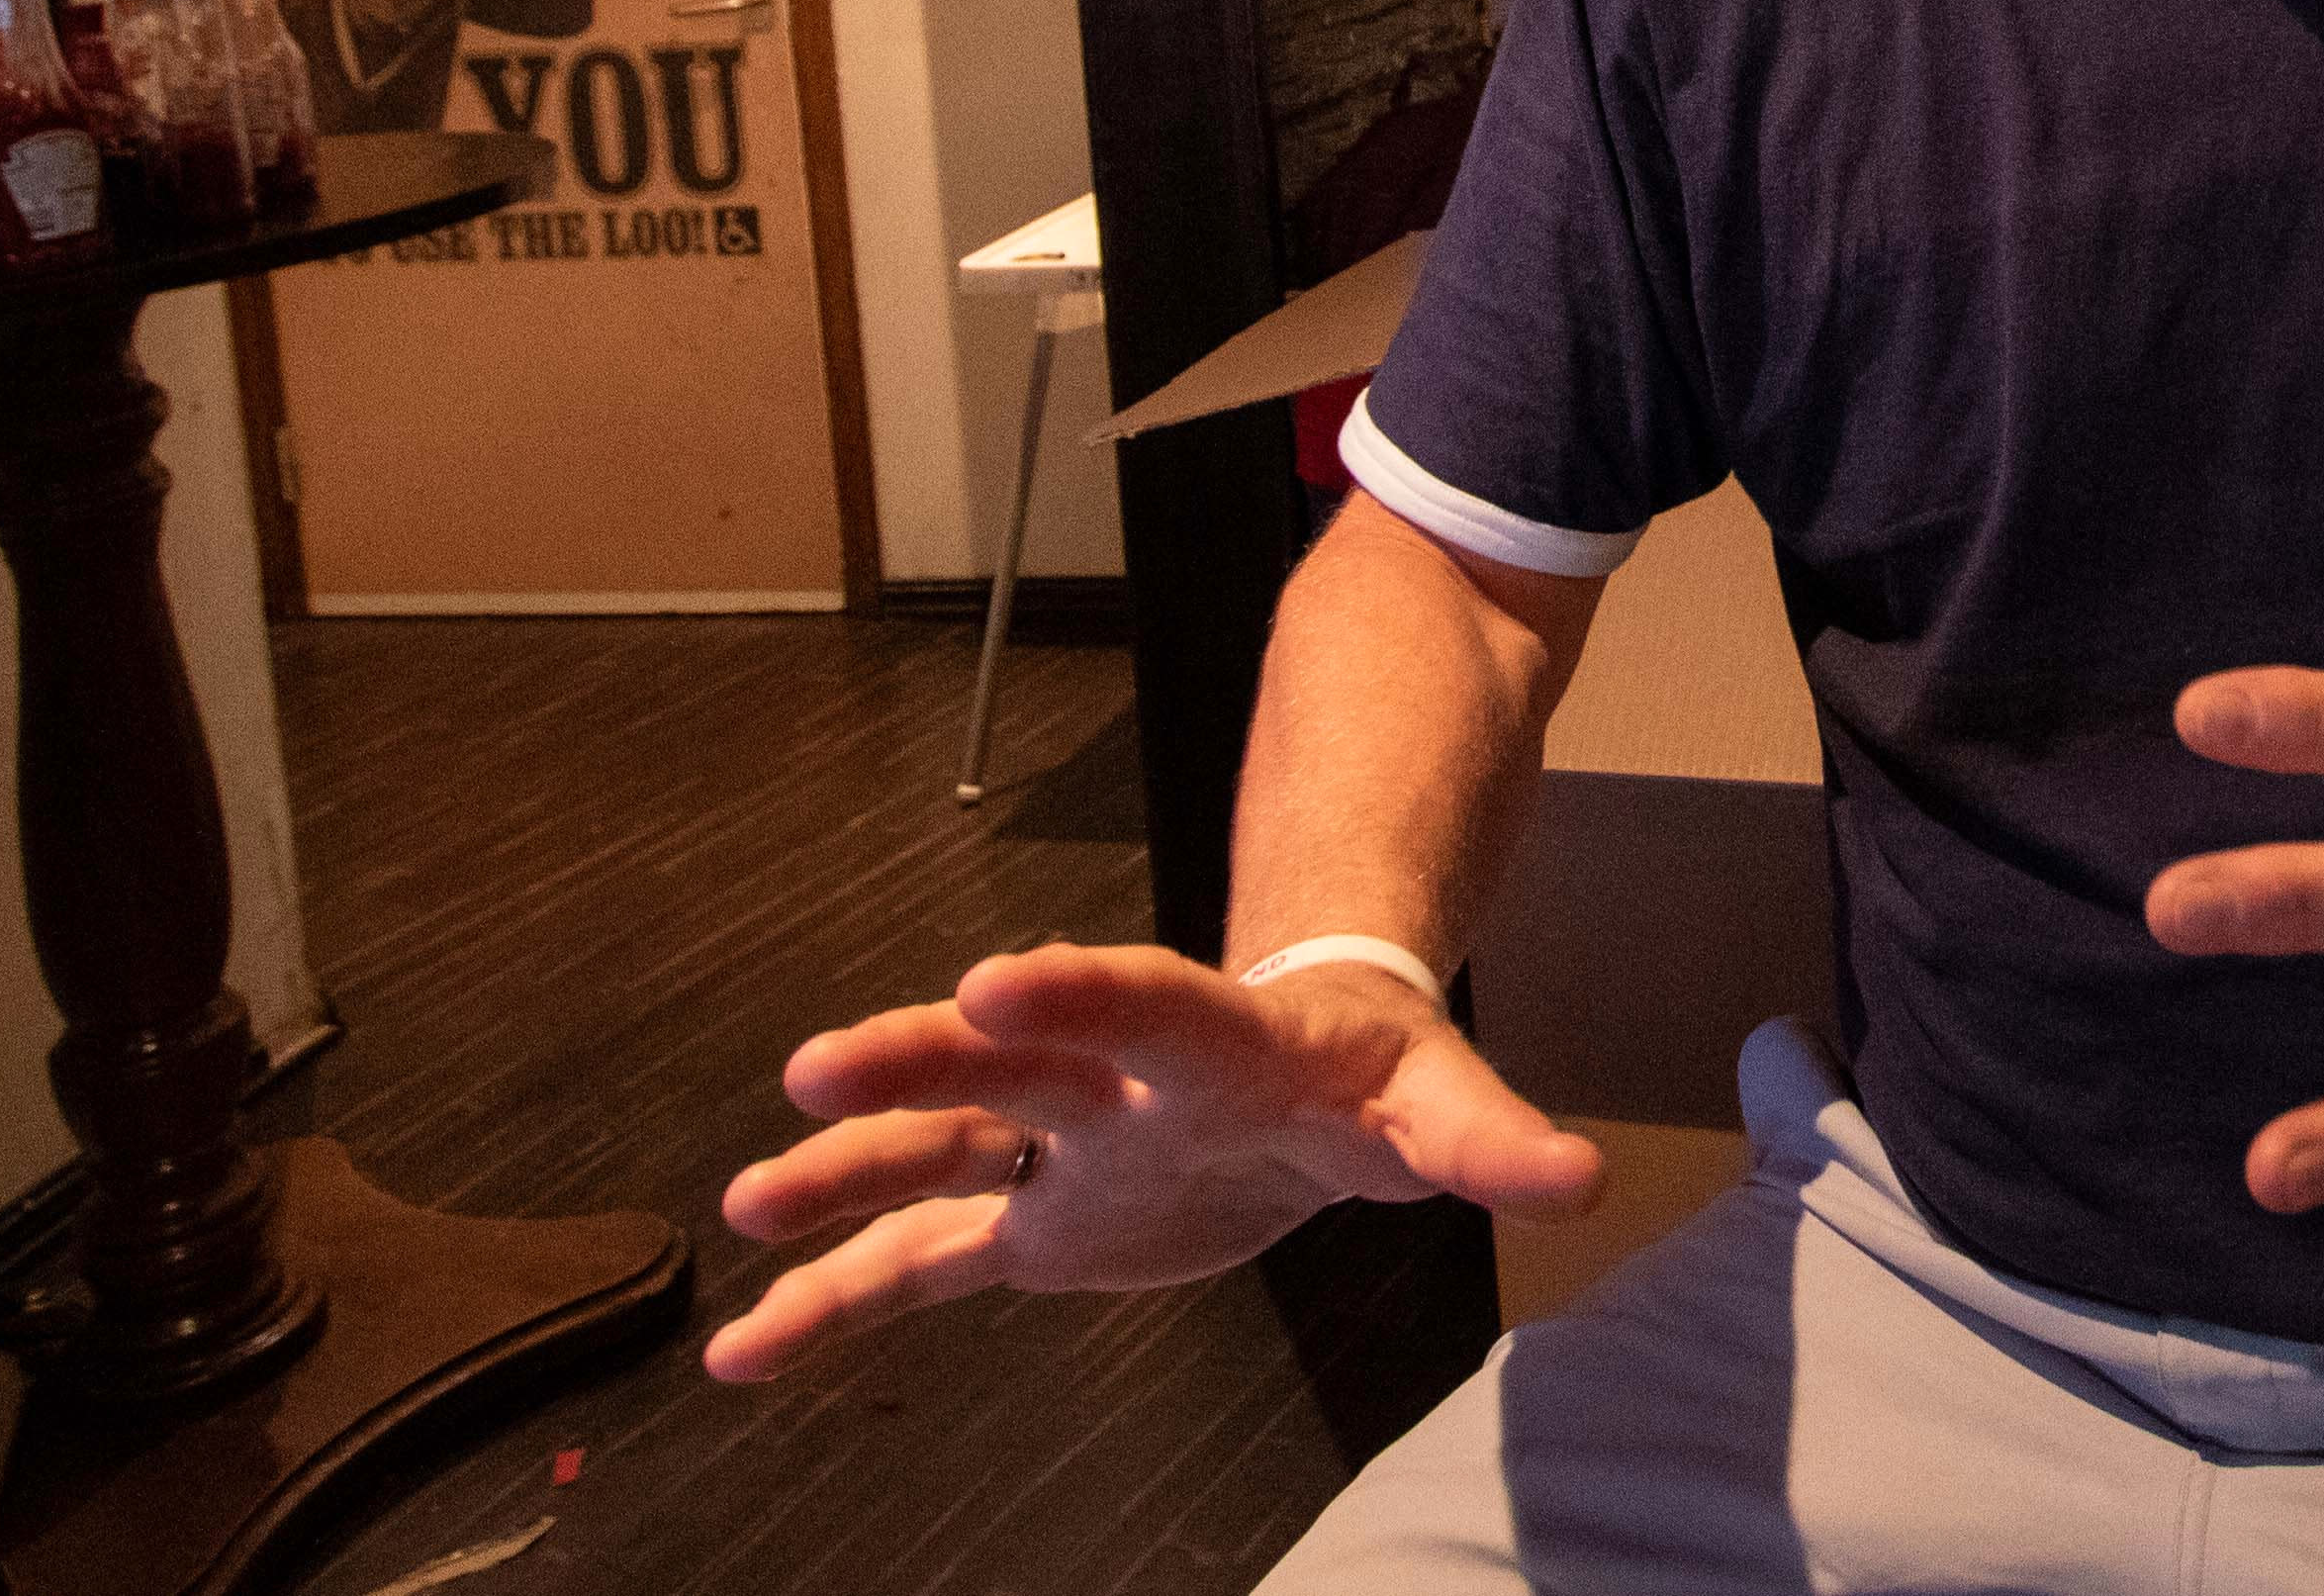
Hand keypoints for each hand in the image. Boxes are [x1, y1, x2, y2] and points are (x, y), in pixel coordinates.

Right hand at [700, 944, 1601, 1381]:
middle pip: (1008, 1059)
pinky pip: (919, 1263)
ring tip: (750, 1194)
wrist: (1312, 1070)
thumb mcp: (1434, 1103)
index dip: (1073, 989)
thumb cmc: (1371, 1074)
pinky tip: (746, 1344)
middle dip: (922, 1058)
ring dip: (847, 1174)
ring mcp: (1057, 1144)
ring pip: (937, 1149)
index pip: (1142, 999)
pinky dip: (835, 1303)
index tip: (995, 977)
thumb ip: (1488, 1139)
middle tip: (824, 1068)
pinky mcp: (1033, 1223)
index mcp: (1211, 1037)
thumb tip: (1577, 1176)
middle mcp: (1110, 1078)